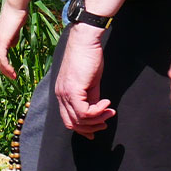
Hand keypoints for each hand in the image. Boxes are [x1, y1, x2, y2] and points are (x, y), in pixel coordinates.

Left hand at [0, 1, 27, 79]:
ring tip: (13, 77)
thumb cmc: (18, 14)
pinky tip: (13, 71)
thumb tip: (12, 46)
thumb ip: (13, 37)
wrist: (15, 5)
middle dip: (4, 70)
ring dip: (6, 70)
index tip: (11, 70)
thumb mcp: (15, 29)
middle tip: (12, 77)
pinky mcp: (2, 41)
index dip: (3, 63)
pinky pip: (2, 57)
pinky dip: (7, 66)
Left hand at [55, 24, 114, 138]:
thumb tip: (96, 112)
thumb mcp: (90, 83)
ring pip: (79, 120)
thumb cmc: (88, 58)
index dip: (83, 128)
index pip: (68, 119)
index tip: (98, 128)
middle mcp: (60, 95)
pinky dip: (98, 111)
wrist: (85, 41)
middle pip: (72, 123)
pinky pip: (84, 112)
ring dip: (97, 119)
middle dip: (91, 127)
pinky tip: (107, 103)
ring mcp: (65, 93)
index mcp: (62, 94)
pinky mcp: (73, 90)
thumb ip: (90, 98)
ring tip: (109, 112)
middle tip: (106, 121)